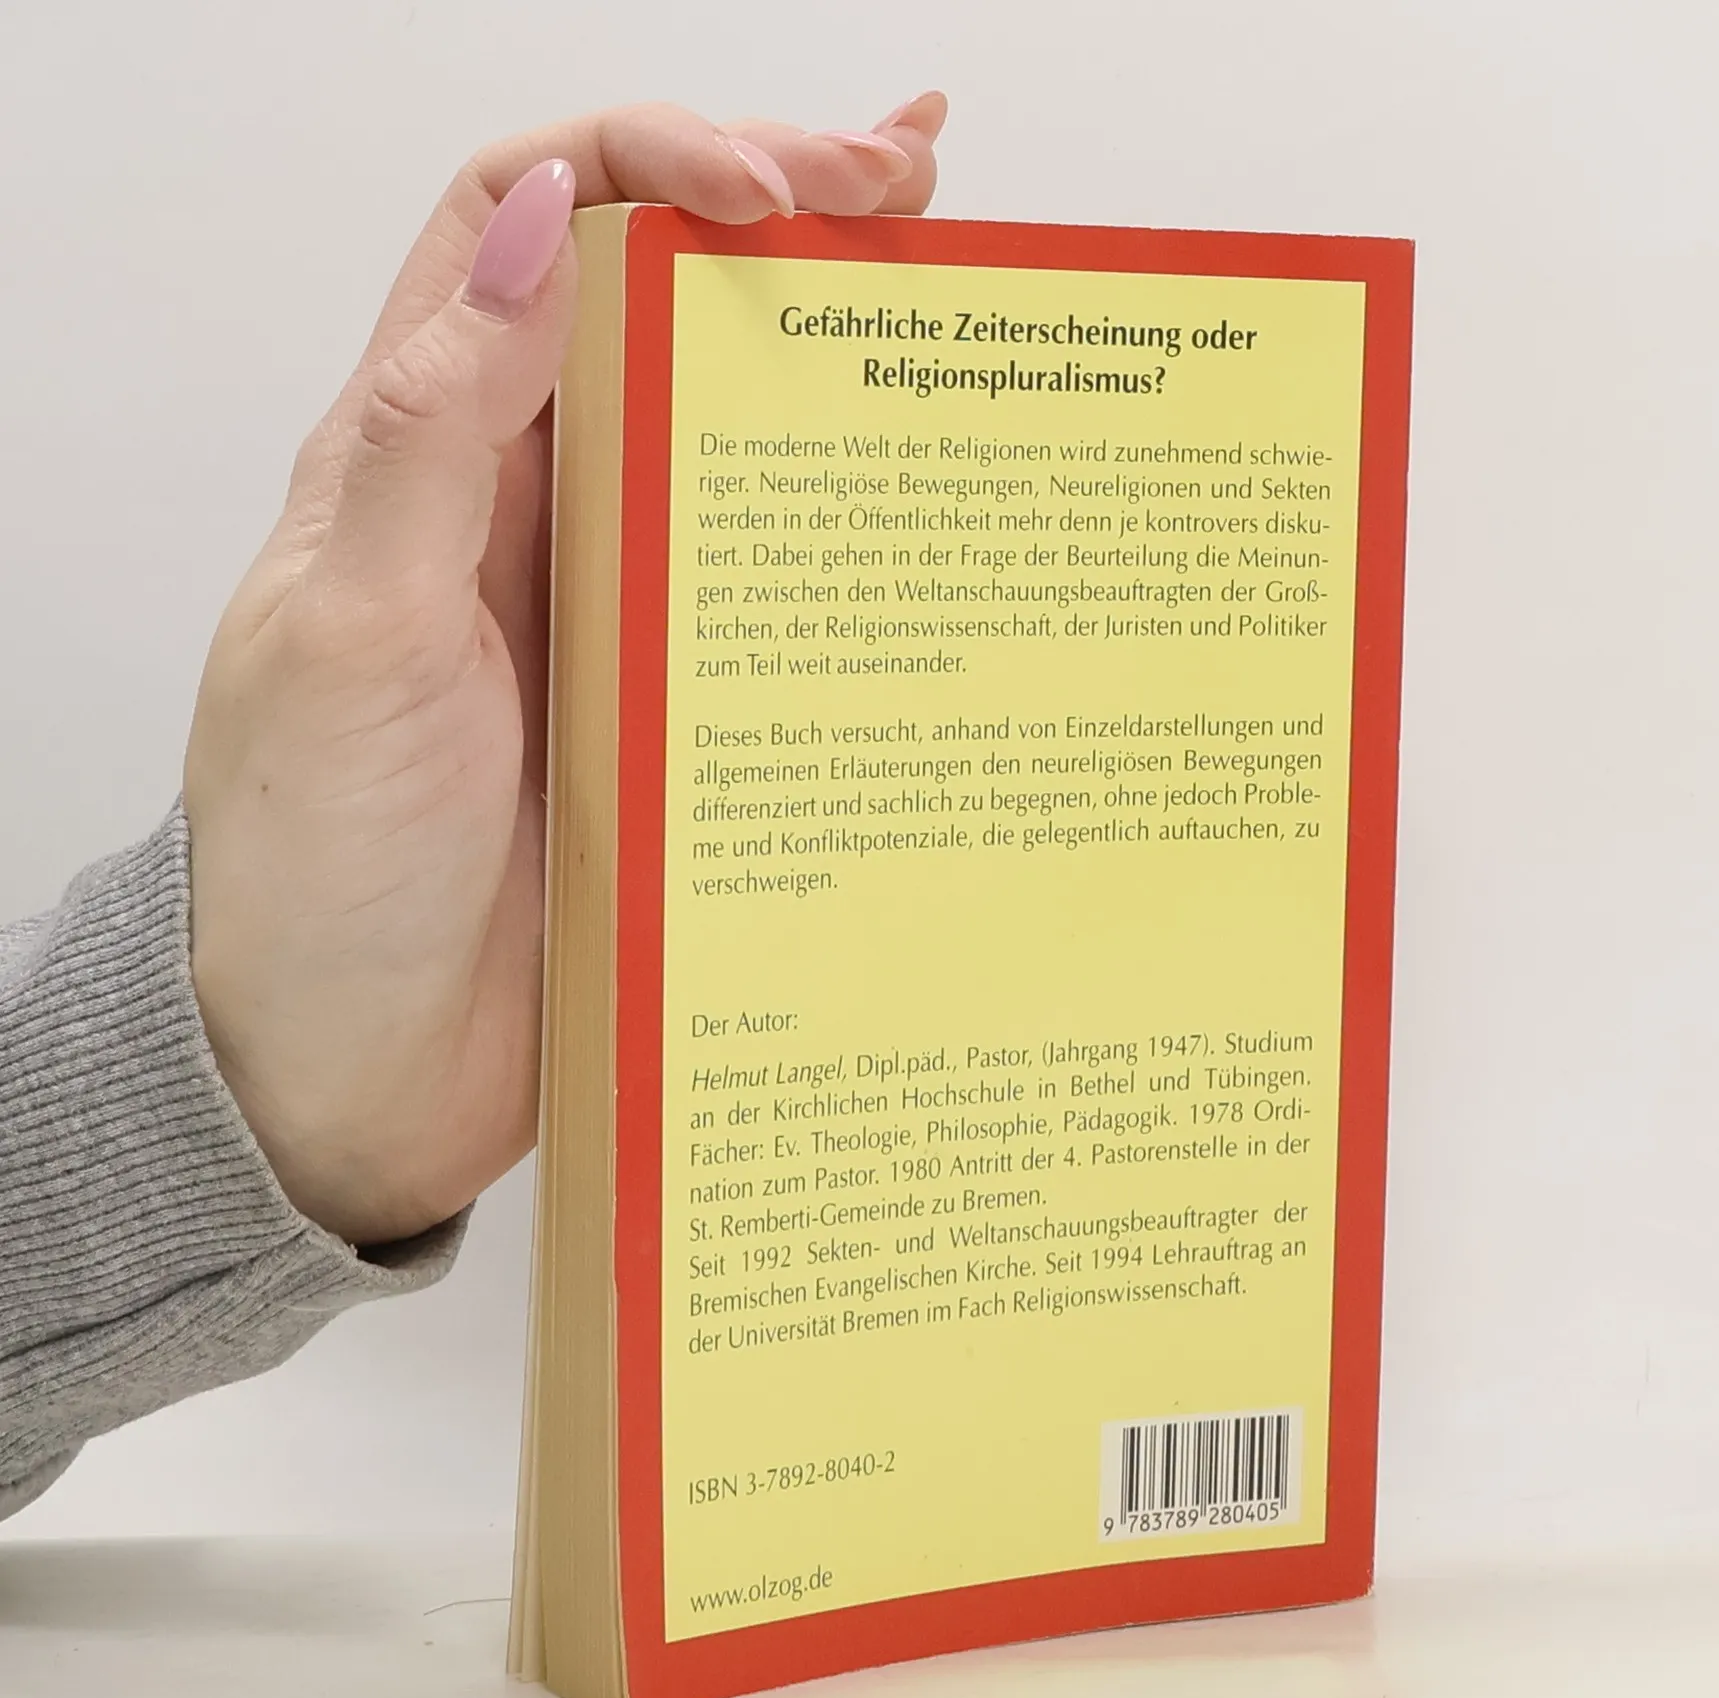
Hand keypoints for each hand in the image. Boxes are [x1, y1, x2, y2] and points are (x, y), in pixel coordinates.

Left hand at [184, 95, 946, 1245]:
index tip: (783, 186)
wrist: (354, 1071)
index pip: (525, 222)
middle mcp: (525, 508)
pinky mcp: (671, 711)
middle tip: (917, 183)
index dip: (651, 162)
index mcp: (425, 456)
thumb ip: (432, 432)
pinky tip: (938, 515)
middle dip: (784, 221)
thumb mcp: (356, 635)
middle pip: (654, 309)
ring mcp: (608, 608)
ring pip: (729, 437)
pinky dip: (851, 535)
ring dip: (833, 358)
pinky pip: (770, 592)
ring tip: (956, 292)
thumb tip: (530, 224)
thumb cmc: (320, 864)